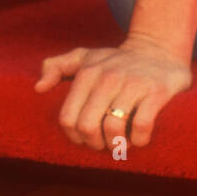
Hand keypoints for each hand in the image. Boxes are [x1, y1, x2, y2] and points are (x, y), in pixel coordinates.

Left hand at [34, 34, 191, 150]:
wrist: (158, 50)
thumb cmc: (115, 61)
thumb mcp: (84, 57)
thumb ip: (56, 67)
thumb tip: (38, 88)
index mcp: (87, 72)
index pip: (68, 118)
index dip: (74, 137)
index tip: (85, 138)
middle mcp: (108, 77)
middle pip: (87, 126)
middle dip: (94, 144)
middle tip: (103, 143)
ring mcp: (133, 84)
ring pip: (113, 128)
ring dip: (116, 144)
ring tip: (120, 142)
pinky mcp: (157, 91)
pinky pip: (142, 126)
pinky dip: (139, 140)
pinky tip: (139, 138)